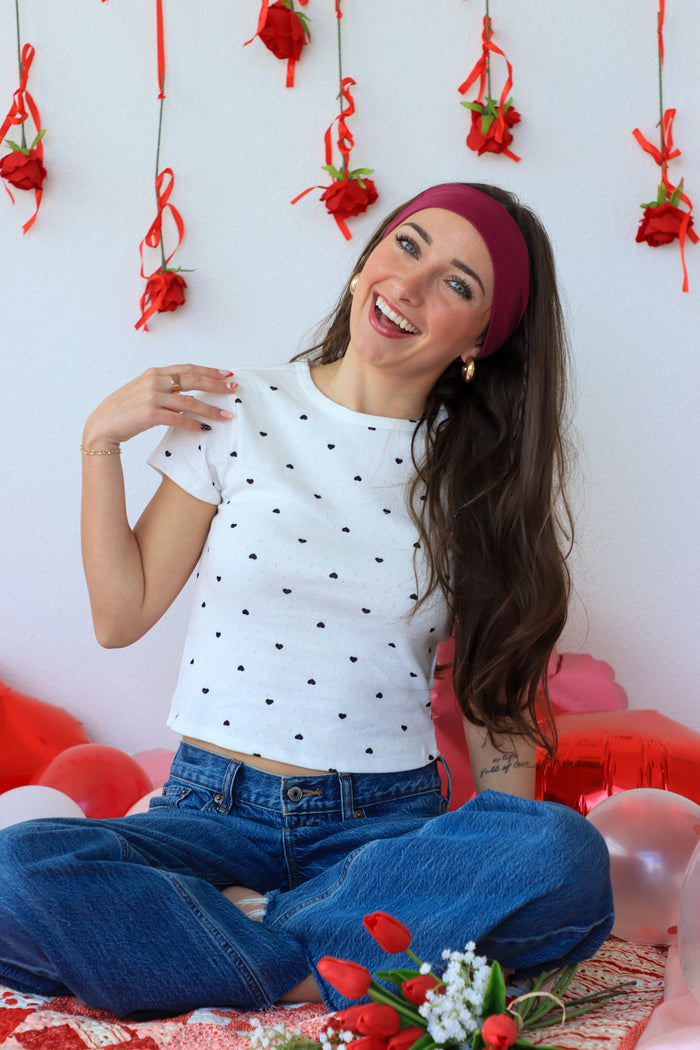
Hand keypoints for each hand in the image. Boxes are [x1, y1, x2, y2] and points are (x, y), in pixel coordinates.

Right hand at [81, 365, 235, 450]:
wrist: (102, 426)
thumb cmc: (124, 410)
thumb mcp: (143, 391)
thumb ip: (163, 387)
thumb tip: (187, 391)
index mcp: (153, 373)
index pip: (187, 368)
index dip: (209, 370)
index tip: (227, 373)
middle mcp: (153, 381)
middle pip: (192, 380)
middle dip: (216, 384)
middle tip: (234, 389)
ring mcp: (151, 397)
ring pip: (189, 401)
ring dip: (211, 409)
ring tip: (227, 415)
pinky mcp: (149, 414)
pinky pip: (178, 419)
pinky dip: (194, 424)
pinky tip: (206, 428)